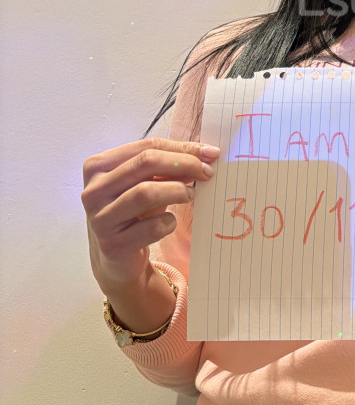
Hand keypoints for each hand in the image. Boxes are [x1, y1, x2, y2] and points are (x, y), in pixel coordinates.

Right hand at [82, 137, 218, 293]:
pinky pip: (152, 227)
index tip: (210, 154)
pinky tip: (169, 222)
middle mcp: (93, 191)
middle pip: (146, 163)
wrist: (115, 258)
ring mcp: (100, 219)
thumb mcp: (145, 183)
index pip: (146, 146)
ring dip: (177, 191)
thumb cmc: (133, 213)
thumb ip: (167, 166)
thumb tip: (204, 155)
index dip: (182, 147)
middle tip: (207, 172)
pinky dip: (169, 222)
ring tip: (189, 195)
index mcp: (98, 167)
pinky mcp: (112, 245)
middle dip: (184, 164)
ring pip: (146, 192)